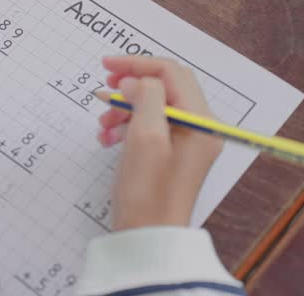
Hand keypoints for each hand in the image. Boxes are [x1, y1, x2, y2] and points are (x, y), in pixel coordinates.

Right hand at [97, 56, 222, 228]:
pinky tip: (106, 139)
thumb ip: (144, 98)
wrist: (146, 239)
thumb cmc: (148, 194)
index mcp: (201, 122)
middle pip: (163, 88)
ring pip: (151, 106)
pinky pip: (147, 127)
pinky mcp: (169, 156)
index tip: (107, 65)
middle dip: (129, 85)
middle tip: (102, 89)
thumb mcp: (145, 137)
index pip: (172, 74)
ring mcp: (184, 143)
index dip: (138, 65)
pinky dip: (125, 126)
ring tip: (102, 123)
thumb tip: (134, 81)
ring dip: (123, 108)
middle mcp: (198, 129)